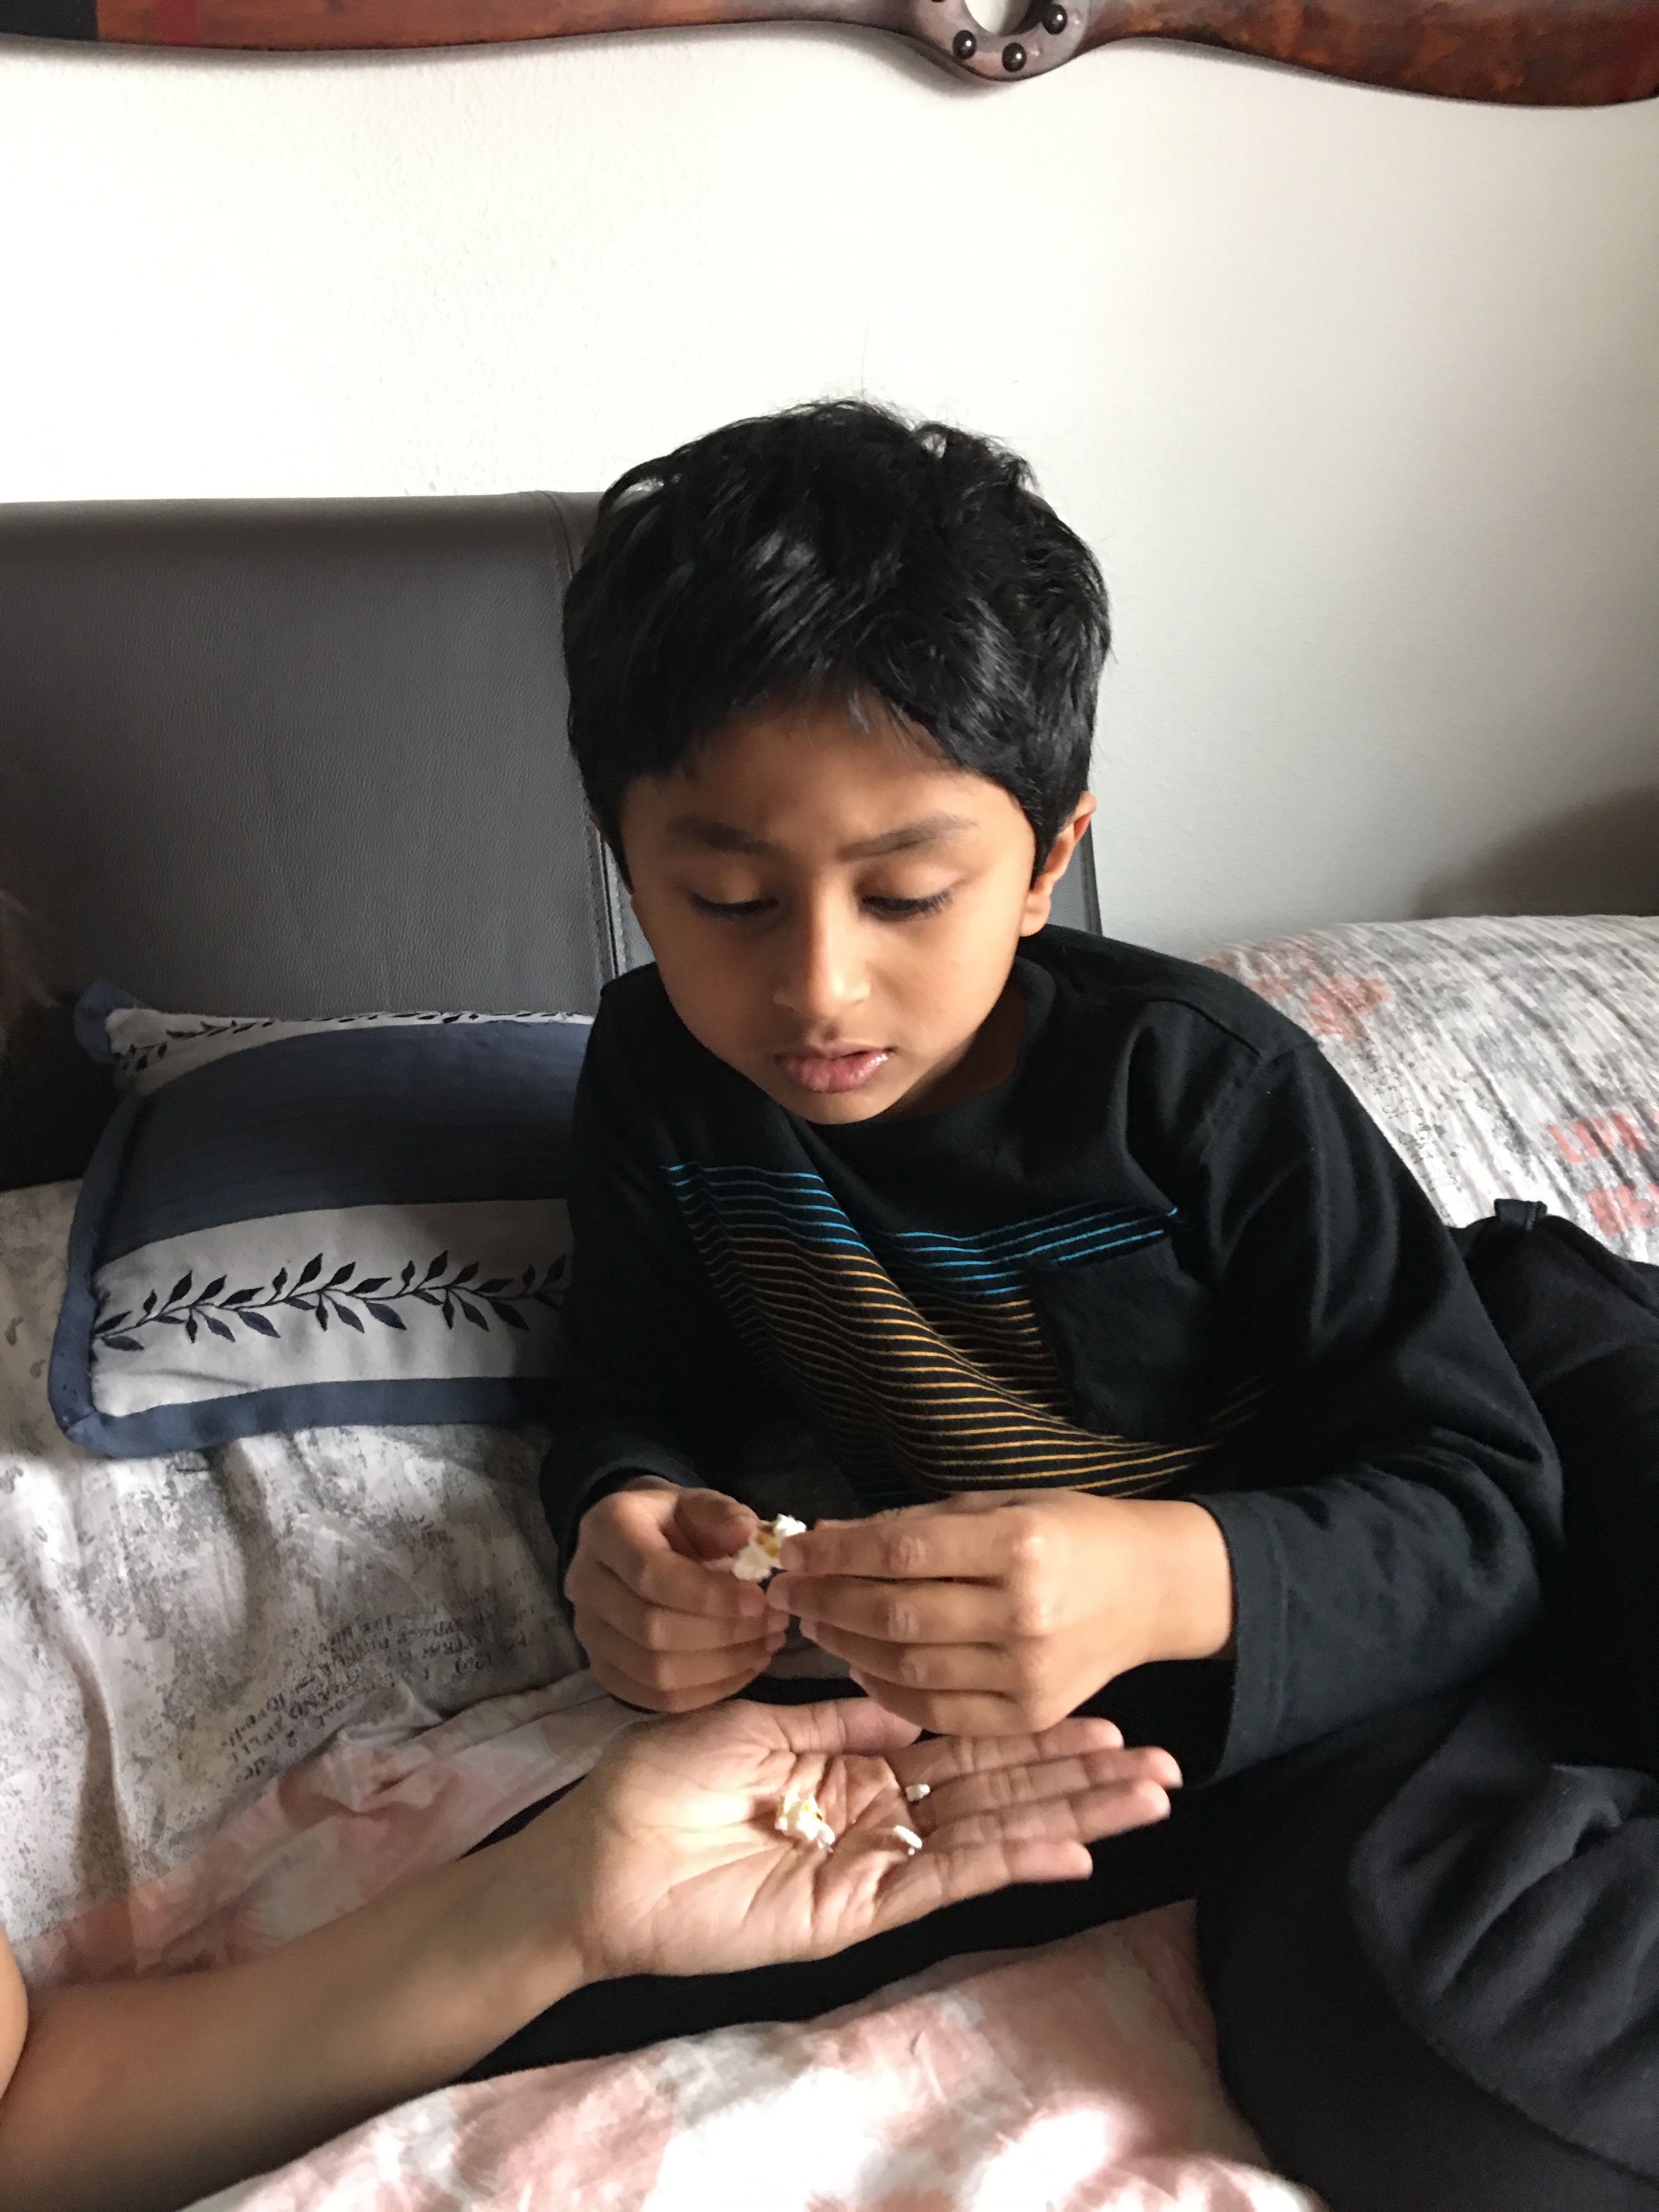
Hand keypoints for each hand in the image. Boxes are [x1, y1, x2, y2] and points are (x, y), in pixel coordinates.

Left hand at [526, 1697, 1180, 1982]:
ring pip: (990, 1834)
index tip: (1099, 1715)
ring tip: (1146, 1799)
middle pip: (997, 1790)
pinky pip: (945, 1880)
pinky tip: (1072, 1851)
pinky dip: (1010, 1862)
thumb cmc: (661, 1784)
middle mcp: (877, 1817)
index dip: (1030, 1733)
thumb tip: (906, 1699)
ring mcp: (874, 1864)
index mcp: (851, 1768)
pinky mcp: (858, 1908)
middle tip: (1161, 1762)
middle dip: (1078, 1776)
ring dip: (1070, 1816)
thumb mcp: (755, 1722)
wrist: (599, 1855)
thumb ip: (836, 1717)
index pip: (962, 1746)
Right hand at [567, 1479, 784, 1710]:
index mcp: (607, 1530)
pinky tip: (744, 1667)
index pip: (652, 1574)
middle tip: (773, 1624)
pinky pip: (655, 1698)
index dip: (709, 1594)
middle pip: (651, 1629)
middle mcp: (585, 1584)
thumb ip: (724, 1516)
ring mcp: (588, 1633)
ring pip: (654, 1672)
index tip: (759, 1599)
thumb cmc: (675, 1523)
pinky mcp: (603, 1670)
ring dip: (721, 1666)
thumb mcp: (699, 1504)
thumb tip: (752, 1537)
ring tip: (766, 1645)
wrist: (639, 1544)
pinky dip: (707, 1691)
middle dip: (722, 1633)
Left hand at [765, 1490, 1234, 1734]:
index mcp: (1019, 1543)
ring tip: (816, 1622)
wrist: (1149, 1589)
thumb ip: (912, 1524)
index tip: (793, 1551)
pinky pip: (936, 1711)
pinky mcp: (1028, 1716)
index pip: (903, 1551)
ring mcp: (1028, 1673)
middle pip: (897, 1614)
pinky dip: (886, 1689)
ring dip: (847, 1645)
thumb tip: (824, 1538)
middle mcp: (1025, 1613)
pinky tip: (860, 1662)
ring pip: (908, 1668)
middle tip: (788, 1591)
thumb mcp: (996, 1504)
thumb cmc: (1067, 1531)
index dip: (837, 1554)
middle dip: (829, 1601)